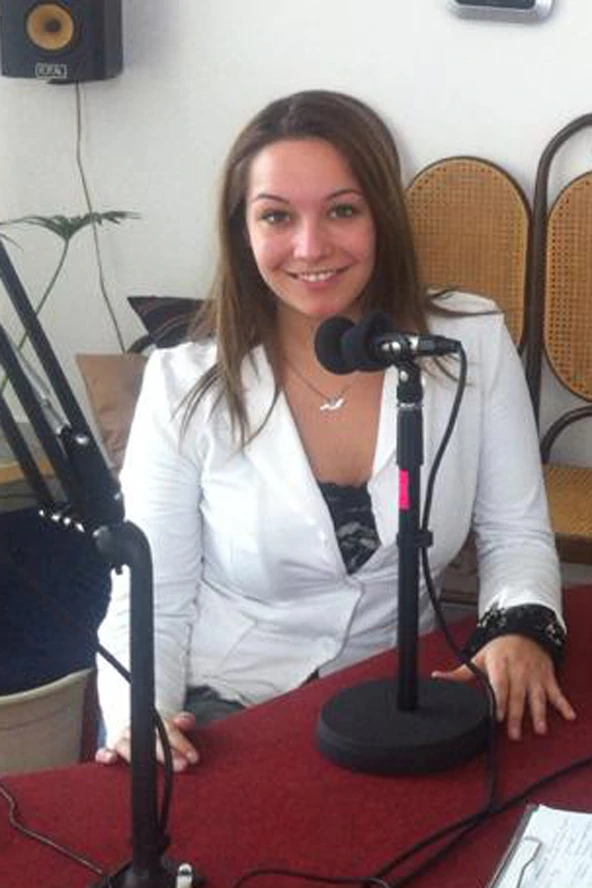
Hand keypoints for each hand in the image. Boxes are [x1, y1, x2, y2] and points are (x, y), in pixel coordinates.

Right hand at [95, 711, 198, 771]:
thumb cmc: (156, 732)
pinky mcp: (109, 749)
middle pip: (151, 740)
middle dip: (166, 754)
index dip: (182, 743)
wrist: (134, 727)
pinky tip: (110, 760)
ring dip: (139, 757)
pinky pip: (103, 751)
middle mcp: (137, 728)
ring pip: (127, 745)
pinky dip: (104, 755)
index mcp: (153, 722)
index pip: (169, 730)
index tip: (193, 758)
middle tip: (182, 765)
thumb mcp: (170, 725)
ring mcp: (121, 739)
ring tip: (146, 769)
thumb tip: (187, 720)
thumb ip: (181, 722)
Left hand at [432, 634, 575, 740]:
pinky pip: (556, 692)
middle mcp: (518, 670)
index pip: (499, 684)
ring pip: (537, 696)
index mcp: (499, 665)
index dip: (499, 700)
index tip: (496, 715)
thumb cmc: (499, 648)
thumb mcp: (479, 657)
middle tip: (514, 733)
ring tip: (539, 729)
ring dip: (539, 713)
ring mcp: (534, 675)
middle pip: (517, 695)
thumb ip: (460, 673)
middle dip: (516, 715)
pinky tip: (568, 716)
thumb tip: (438, 678)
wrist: (524, 630)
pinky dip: (563, 704)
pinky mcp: (547, 677)